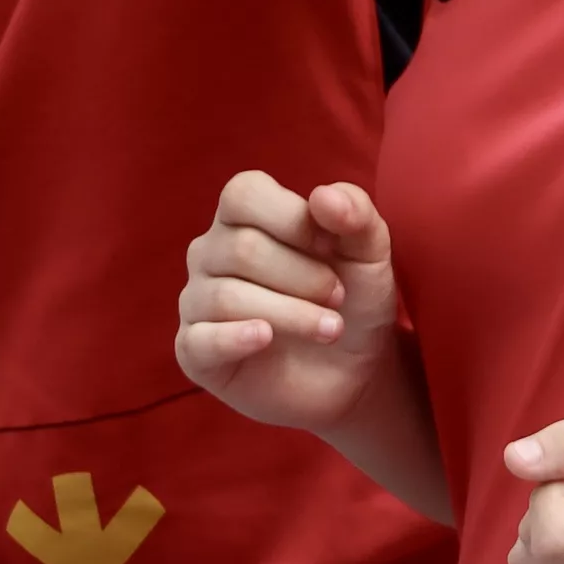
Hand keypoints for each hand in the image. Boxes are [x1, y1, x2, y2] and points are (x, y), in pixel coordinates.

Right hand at [172, 173, 402, 433]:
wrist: (352, 369)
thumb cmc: (351, 297)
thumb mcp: (368, 252)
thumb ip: (356, 215)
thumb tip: (323, 196)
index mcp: (243, 215)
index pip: (244, 194)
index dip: (293, 219)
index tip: (332, 247)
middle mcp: (211, 252)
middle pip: (242, 249)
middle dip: (304, 276)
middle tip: (338, 297)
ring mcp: (198, 301)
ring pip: (227, 296)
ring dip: (292, 314)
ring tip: (331, 329)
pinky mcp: (194, 350)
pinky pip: (201, 339)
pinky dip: (236, 338)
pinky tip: (266, 338)